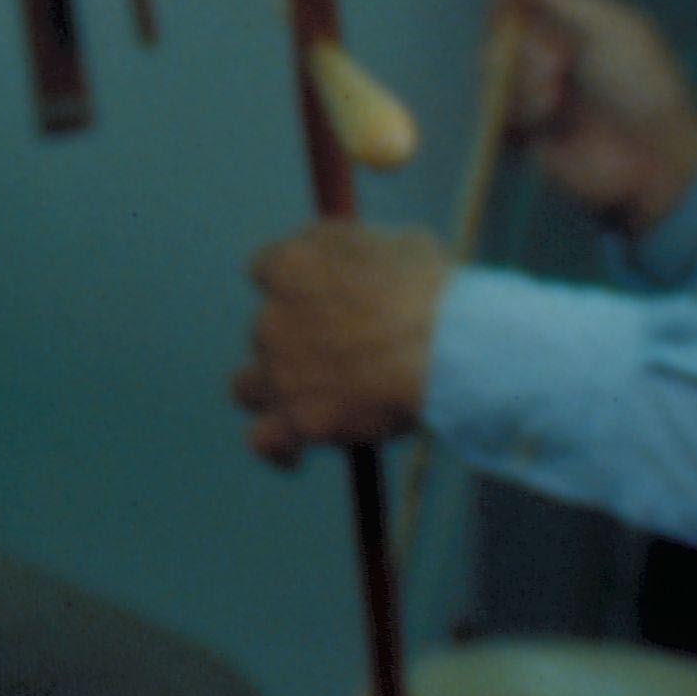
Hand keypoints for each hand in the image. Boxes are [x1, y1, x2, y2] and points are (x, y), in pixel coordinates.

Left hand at [233, 222, 449, 461]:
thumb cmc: (434, 292)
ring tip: (306, 400)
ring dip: (272, 390)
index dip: (296, 286)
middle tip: (342, 352)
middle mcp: (272, 316)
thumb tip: (361, 263)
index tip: (320, 296)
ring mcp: (280, 372)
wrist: (449, 348)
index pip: (265, 269)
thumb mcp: (394, 245)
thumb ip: (359, 252)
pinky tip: (295, 450)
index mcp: (291, 264)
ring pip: (247, 386)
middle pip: (264, 330)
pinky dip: (278, 446)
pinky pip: (265, 440)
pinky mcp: (298, 419)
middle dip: (296, 340)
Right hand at [493, 0, 696, 234]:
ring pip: (495, 74)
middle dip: (520, 44)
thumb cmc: (642, 86)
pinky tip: (543, 121)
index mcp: (574, 22)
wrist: (652, 159)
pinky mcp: (526, 136)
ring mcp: (535, 94)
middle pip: (501, 32)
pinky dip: (516, 116)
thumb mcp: (612, 31)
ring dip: (523, 83)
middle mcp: (549, 53)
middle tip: (556, 62)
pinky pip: (496, 117)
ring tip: (554, 98)